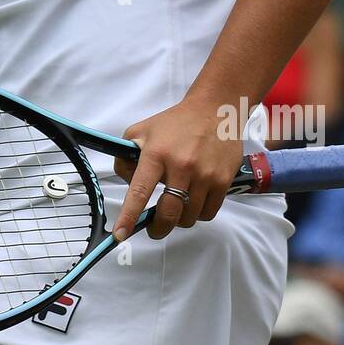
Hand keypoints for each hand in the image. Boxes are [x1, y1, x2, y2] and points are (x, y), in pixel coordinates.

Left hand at [112, 98, 245, 240]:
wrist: (216, 109)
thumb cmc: (175, 123)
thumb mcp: (141, 131)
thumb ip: (126, 157)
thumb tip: (128, 185)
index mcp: (156, 153)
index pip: (139, 191)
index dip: (128, 216)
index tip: (120, 235)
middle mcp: (181, 165)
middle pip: (168, 213)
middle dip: (158, 228)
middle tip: (154, 228)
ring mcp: (204, 174)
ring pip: (189, 217)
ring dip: (180, 219)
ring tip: (177, 205)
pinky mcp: (223, 180)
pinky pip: (208, 213)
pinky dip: (198, 214)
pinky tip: (194, 201)